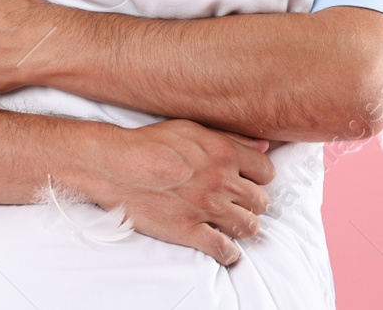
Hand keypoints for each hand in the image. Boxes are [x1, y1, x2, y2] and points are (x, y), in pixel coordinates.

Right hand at [75, 120, 275, 266]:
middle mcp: (220, 181)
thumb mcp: (193, 129)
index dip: (260, 178)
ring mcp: (206, 208)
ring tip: (234, 225)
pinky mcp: (188, 230)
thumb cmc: (150, 143)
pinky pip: (223, 249)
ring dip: (244, 227)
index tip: (251, 181)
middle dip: (254, 203)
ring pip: (248, 226)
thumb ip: (230, 138)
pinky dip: (229, 252)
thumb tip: (263, 145)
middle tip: (242, 204)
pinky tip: (225, 248)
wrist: (115, 165)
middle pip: (261, 201)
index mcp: (224, 153)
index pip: (267, 172)